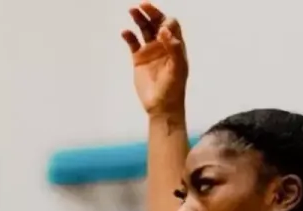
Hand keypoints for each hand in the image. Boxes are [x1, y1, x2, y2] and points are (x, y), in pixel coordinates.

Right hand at [121, 3, 187, 117]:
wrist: (161, 107)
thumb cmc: (173, 89)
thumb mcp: (177, 68)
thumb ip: (174, 48)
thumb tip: (164, 30)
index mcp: (175, 46)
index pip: (171, 25)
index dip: (166, 21)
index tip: (160, 27)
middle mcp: (163, 46)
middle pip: (157, 23)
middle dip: (151, 12)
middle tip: (142, 5)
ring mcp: (151, 51)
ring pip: (144, 29)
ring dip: (139, 19)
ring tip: (132, 11)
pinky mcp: (139, 59)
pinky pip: (132, 43)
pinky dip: (129, 36)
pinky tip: (125, 32)